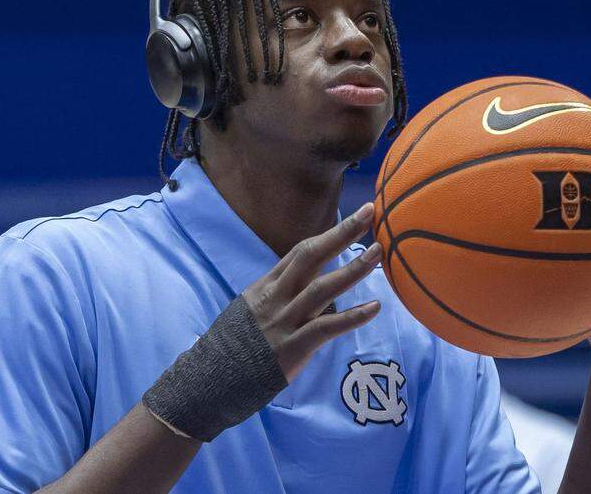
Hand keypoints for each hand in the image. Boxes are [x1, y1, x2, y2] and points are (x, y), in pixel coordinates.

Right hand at [242, 202, 381, 381]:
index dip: (329, 233)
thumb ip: (274, 295)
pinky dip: (352, 317)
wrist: (212, 377)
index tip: (356, 218)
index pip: (301, 251)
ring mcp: (284, 320)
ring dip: (352, 269)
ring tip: (378, 254)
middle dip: (342, 233)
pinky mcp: (293, 347)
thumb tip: (299, 286)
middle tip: (370, 213)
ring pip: (322, 288)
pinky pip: (326, 327)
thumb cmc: (234, 345)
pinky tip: (374, 308)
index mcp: (265, 285)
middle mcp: (276, 296)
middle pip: (311, 256)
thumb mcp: (248, 309)